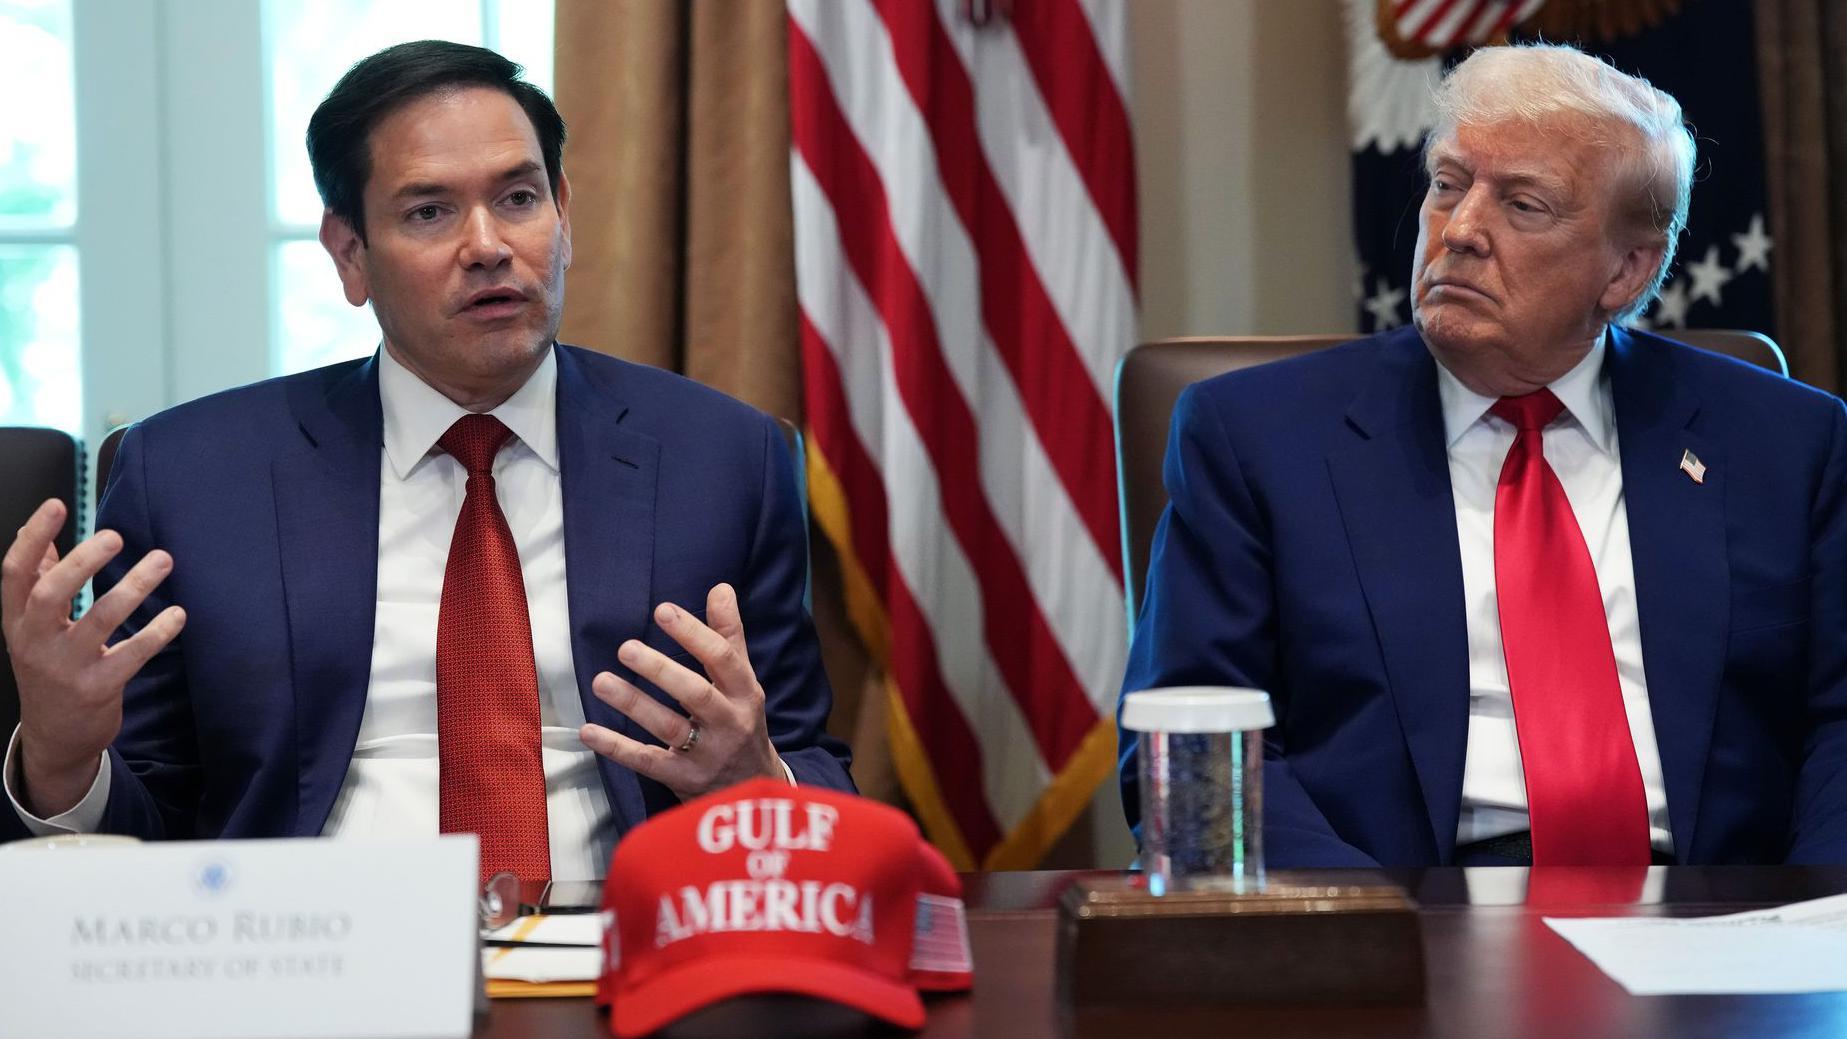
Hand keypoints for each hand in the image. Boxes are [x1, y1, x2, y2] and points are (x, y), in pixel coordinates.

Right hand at [1, 499, 185, 815]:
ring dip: (135, 586)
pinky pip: (132, 655)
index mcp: (17, 622)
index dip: (33, 537)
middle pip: (51, 593)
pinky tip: (179, 613)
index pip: (14, 573)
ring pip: (99, 619)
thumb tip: (36, 535)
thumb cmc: (49, 669)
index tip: (57, 504)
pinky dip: (158, 632)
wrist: (55, 736)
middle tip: (116, 536)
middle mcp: (36, 642)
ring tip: (163, 560)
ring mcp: (66, 667)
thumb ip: (36, 582)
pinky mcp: (98, 688)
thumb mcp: (31, 628)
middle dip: (83, 561)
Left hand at [579, 582, 784, 799]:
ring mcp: (706, 755)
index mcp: (744, 694)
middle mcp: (729, 724)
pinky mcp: (682, 780)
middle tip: (626, 648)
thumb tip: (720, 589)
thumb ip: (728, 637)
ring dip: (634, 704)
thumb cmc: (740, 722)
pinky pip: (647, 762)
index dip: (693, 634)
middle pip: (696, 695)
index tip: (663, 611)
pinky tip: (589, 731)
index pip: (722, 659)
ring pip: (669, 728)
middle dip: (661, 670)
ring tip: (601, 681)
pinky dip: (617, 747)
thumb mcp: (743, 682)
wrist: (751, 787)